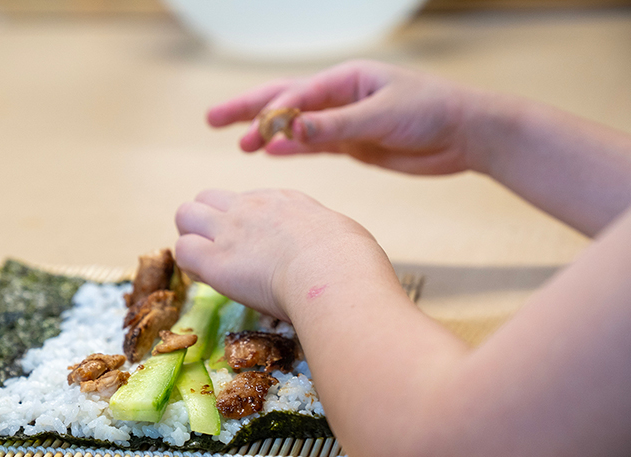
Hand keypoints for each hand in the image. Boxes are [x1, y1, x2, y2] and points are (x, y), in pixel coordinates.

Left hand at [175, 188, 380, 320]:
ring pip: (185, 215)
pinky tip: (210, 282)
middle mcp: (250, 207)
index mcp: (283, 201)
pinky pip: (183, 251)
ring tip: (209, 268)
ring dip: (191, 239)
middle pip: (206, 198)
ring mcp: (229, 230)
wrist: (334, 272)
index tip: (254, 250)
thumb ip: (323, 238)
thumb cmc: (350, 260)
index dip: (241, 225)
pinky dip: (190, 266)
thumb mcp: (339, 233)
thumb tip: (326, 252)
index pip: (245, 202)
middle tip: (220, 256)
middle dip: (205, 224)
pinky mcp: (214, 260)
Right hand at [207, 59, 486, 175]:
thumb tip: (290, 129)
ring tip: (238, 144)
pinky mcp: (352, 142)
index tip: (247, 131)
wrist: (467, 135)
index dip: (267, 111)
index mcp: (347, 78)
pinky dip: (291, 150)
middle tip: (213, 118)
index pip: (296, 93)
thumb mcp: (382, 117)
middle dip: (249, 110)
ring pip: (294, 125)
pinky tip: (270, 155)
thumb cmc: (432, 113)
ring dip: (266, 133)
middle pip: (284, 100)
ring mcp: (344, 119)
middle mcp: (341, 95)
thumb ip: (335, 126)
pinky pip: (313, 144)